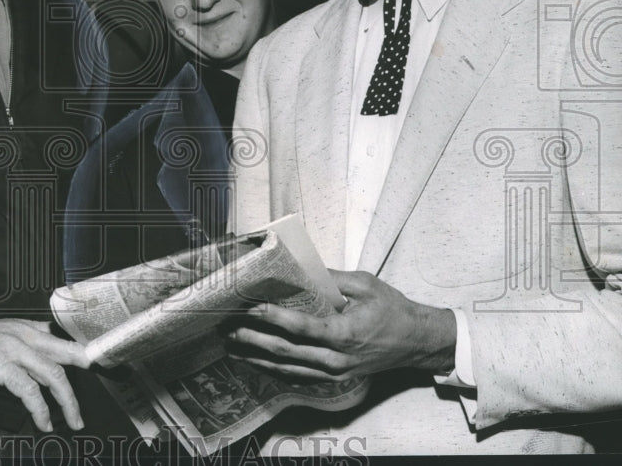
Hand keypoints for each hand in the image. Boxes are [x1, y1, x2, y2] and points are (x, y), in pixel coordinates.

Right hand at [0, 314, 89, 431]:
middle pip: (64, 355)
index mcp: (24, 327)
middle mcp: (22, 333)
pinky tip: (44, 422)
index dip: (82, 353)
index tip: (98, 368)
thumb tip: (42, 365)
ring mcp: (11, 346)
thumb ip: (20, 349)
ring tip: (74, 421)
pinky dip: (40, 408)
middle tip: (99, 395)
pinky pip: (27, 388)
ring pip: (52, 373)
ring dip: (67, 401)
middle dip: (86, 378)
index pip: (62, 338)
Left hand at [228, 270, 455, 381]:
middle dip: (252, 339)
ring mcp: (333, 372)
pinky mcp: (333, 378)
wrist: (417, 343)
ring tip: (231, 346)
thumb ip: (331, 277)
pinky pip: (297, 375)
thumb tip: (301, 267)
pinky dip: (273, 368)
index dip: (270, 316)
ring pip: (286, 368)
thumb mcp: (365, 284)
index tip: (248, 306)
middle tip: (227, 327)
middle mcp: (335, 358)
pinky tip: (254, 361)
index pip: (298, 326)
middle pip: (284, 351)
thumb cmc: (393, 311)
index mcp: (343, 333)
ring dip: (256, 357)